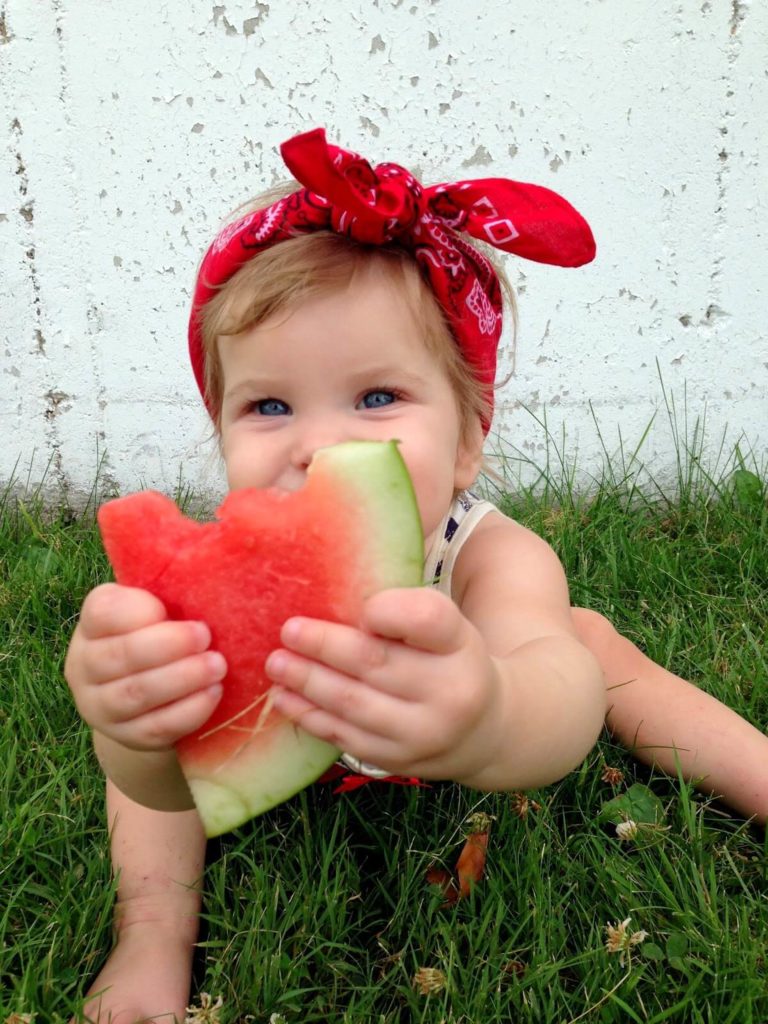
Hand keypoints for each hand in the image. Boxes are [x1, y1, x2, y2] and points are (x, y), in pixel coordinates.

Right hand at [65, 583, 225, 750]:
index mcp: (94, 621)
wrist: (152, 698)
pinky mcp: (125, 737)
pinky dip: (187, 711)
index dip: (140, 610)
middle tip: (207, 636)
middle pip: (120, 656)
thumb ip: (173, 582)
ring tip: (218, 666)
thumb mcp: (161, 604)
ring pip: (135, 694)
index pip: (105, 611)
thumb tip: (219, 542)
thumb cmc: (164, 633)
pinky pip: (154, 727)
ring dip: (181, 679)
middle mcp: (85, 663)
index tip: (172, 608)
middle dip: (168, 645)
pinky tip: (214, 694)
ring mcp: (99, 705)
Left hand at [265, 587, 503, 781]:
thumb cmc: (448, 660)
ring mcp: (422, 732)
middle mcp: (448, 691)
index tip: (360, 607)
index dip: (390, 611)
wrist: (482, 729)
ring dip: (307, 681)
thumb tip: (335, 599)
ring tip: (276, 663)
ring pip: (352, 703)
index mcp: (459, 643)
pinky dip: (309, 715)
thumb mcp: (445, 627)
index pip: (427, 619)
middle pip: (376, 662)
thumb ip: (404, 610)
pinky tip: (284, 697)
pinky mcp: (397, 760)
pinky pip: (344, 735)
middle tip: (288, 630)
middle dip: (325, 645)